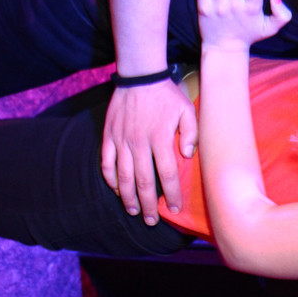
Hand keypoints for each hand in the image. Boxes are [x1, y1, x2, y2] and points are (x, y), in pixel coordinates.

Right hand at [101, 80, 198, 223]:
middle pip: (143, 181)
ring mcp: (121, 140)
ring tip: (134, 211)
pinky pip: (106, 163)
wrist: (139, 76)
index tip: (173, 208)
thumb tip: (186, 155)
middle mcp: (139, 142)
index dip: (170, 194)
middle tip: (152, 220)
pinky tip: (117, 190)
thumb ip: (191, 133)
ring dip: (128, 197)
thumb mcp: (187, 109)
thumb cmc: (167, 94)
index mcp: (160, 138)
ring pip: (123, 176)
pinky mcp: (109, 136)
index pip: (167, 173)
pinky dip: (110, 179)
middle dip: (148, 204)